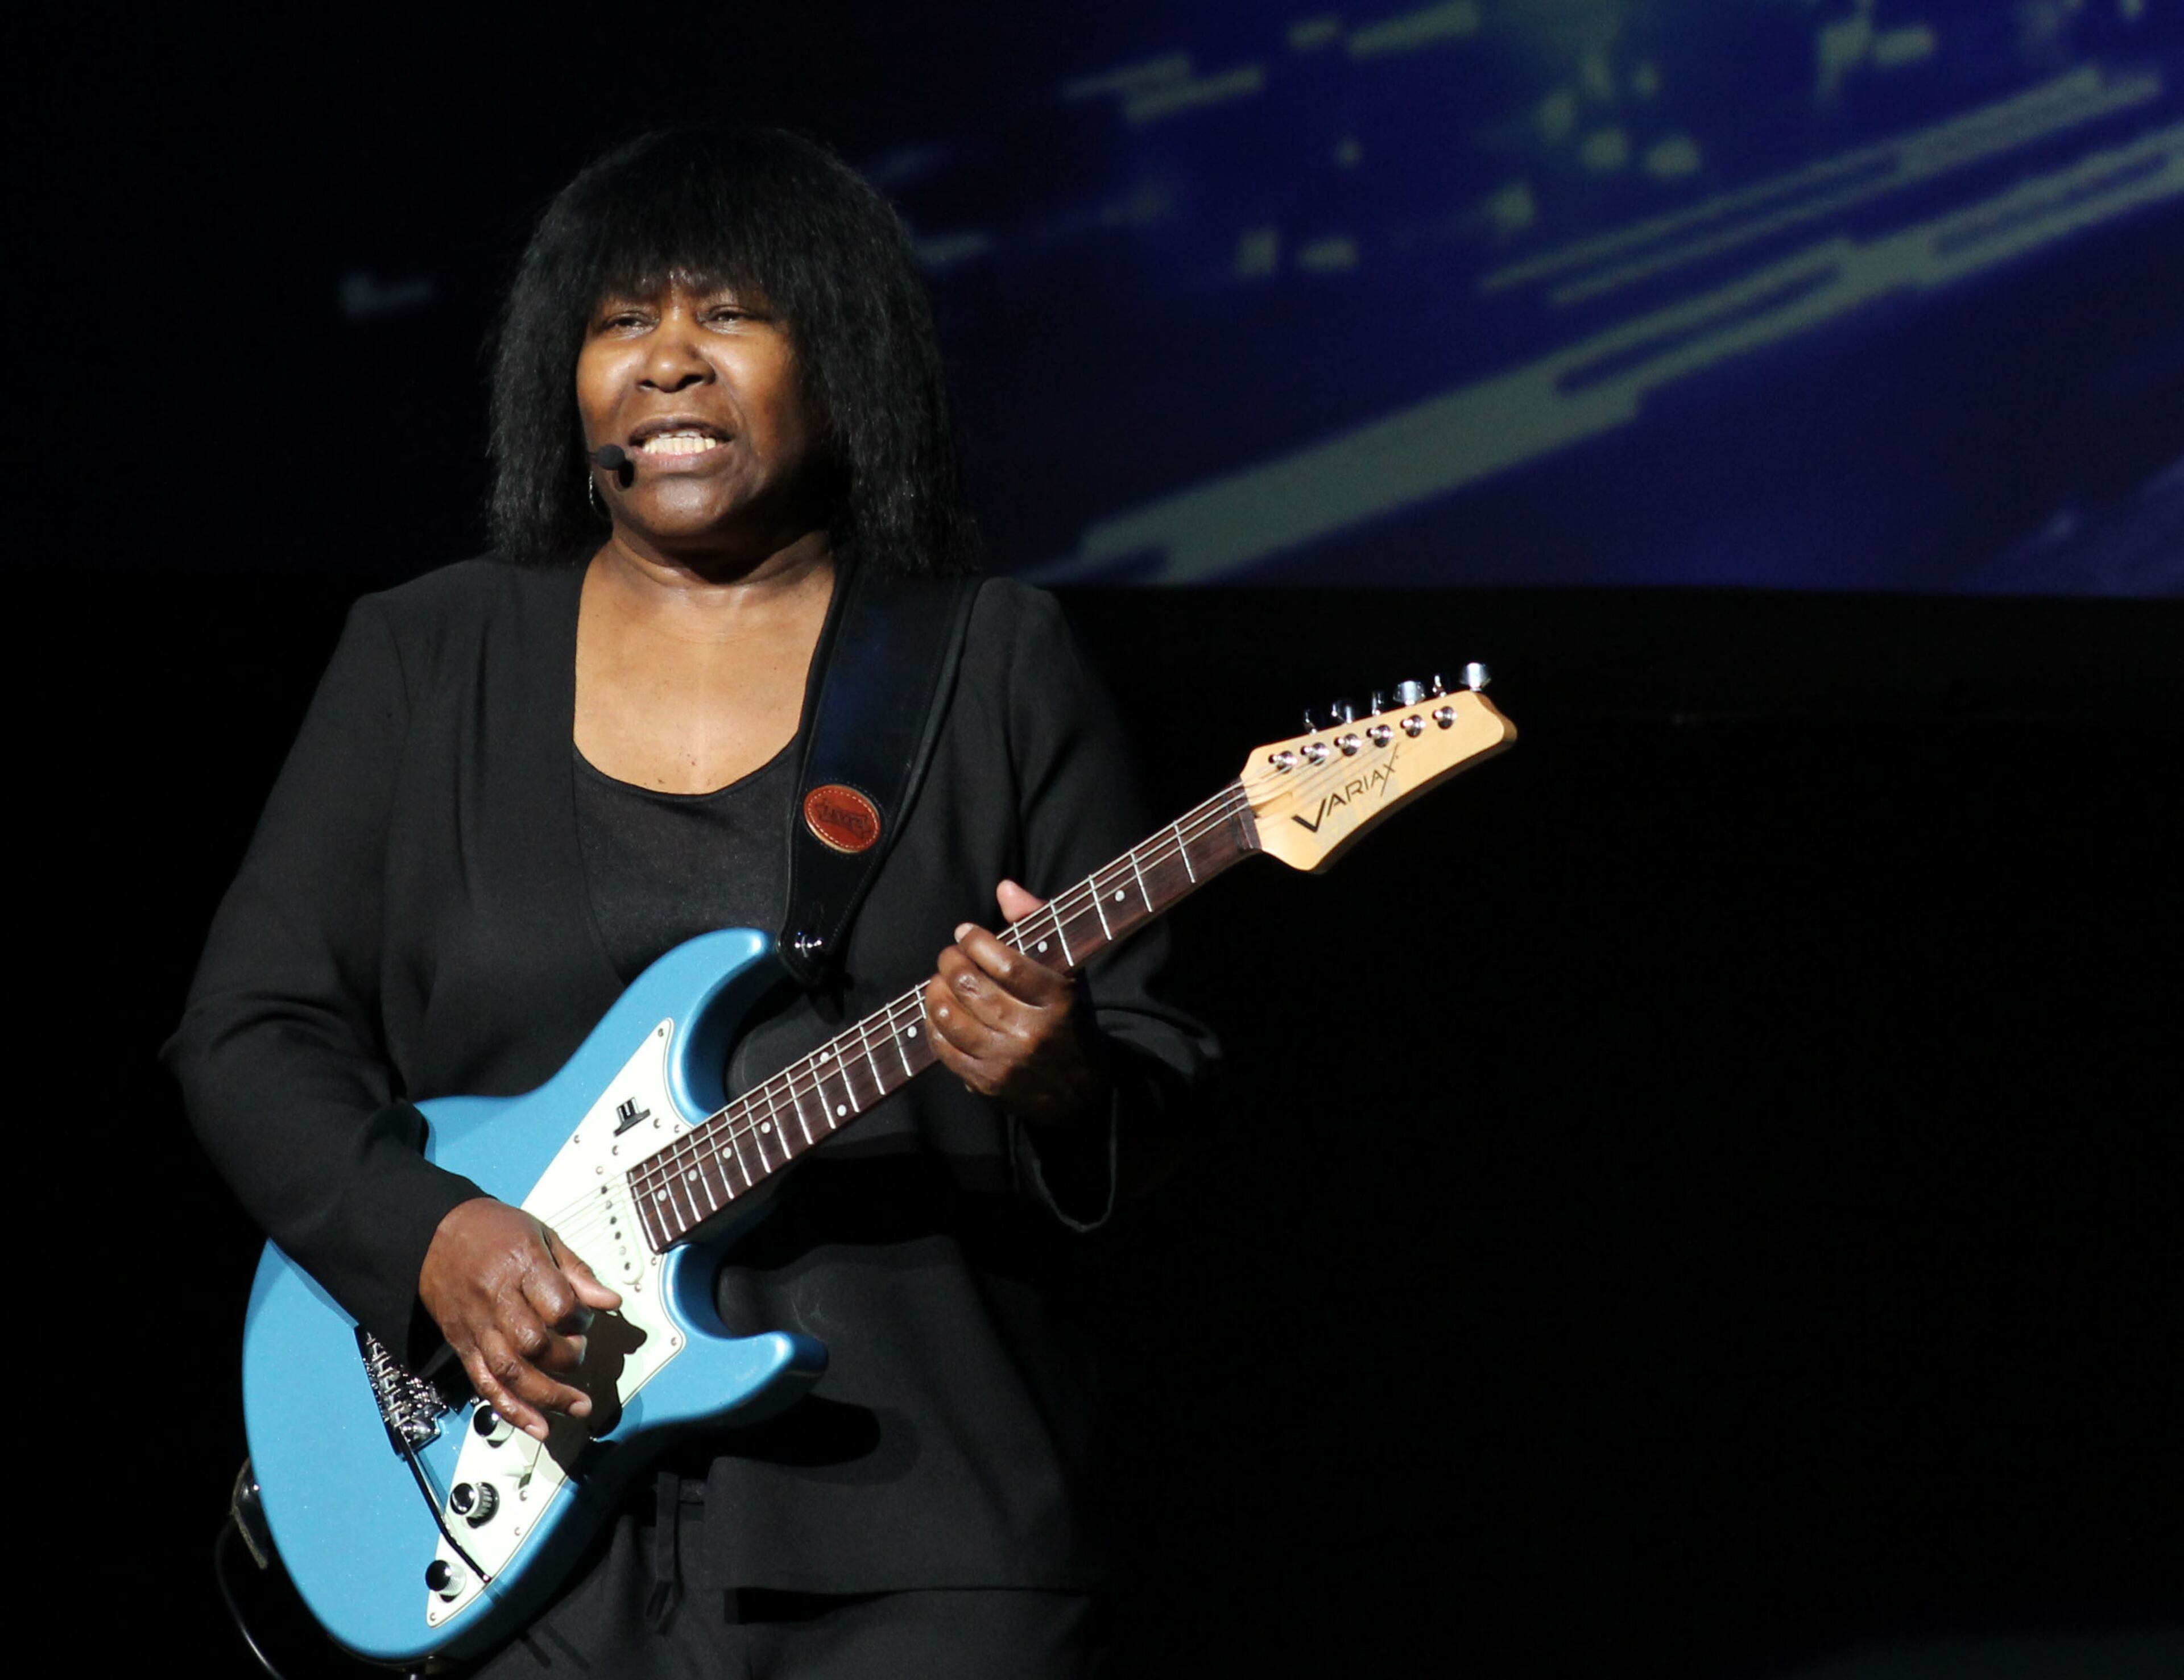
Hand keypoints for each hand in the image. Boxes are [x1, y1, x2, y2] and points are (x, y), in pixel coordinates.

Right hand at [418, 1198, 622, 1441]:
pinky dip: (512, 1410)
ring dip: (546, 1397)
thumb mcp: (542, 1236)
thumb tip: (611, 1302)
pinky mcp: (463, 1346)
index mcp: (519, 1265)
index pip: (556, 1304)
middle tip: (579, 1353)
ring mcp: (476, 1327)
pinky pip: (485, 1384)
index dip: (579, 1317)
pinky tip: (537, 1426)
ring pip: (509, 1372)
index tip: (585, 1315)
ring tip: (576, 1408)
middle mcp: (495, 1299)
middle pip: (533, 1344)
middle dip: (565, 1357)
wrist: (436, 1234)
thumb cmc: (495, 1231)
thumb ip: (577, 1272)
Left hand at [925, 879, 1105, 1125]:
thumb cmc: (1070, 1018)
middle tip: (949, 955)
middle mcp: (1032, 1033)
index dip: (977, 943)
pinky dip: (934, 1025)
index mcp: (1059, 1001)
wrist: (1082, 1090)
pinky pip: (944, 1049)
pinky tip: (939, 1010)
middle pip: (972, 988)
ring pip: (951, 1018)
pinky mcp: (987, 1084)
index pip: (1008, 965)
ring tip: (940, 980)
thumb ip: (1038, 924)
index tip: (965, 932)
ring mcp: (1007, 1062)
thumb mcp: (1069, 971)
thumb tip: (1004, 887)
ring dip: (935, 991)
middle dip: (950, 962)